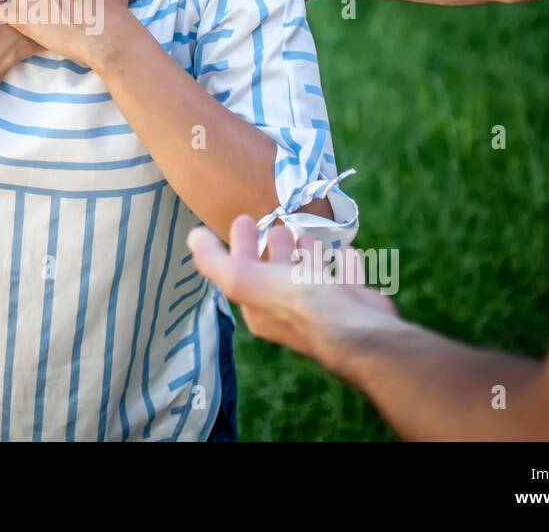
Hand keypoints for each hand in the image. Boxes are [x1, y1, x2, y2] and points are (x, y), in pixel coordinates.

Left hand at [186, 214, 397, 370]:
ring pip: (311, 275)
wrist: (356, 329)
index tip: (242, 219)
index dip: (240, 245)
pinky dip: (343, 263)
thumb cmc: (296, 302)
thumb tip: (192, 237)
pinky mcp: (354, 305)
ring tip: (305, 234)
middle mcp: (290, 310)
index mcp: (260, 307)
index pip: (243, 272)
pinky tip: (345, 249)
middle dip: (274, 248)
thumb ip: (214, 261)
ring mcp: (324, 308)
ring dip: (306, 254)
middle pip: (277, 273)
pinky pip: (346, 278)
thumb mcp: (242, 279)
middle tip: (275, 224)